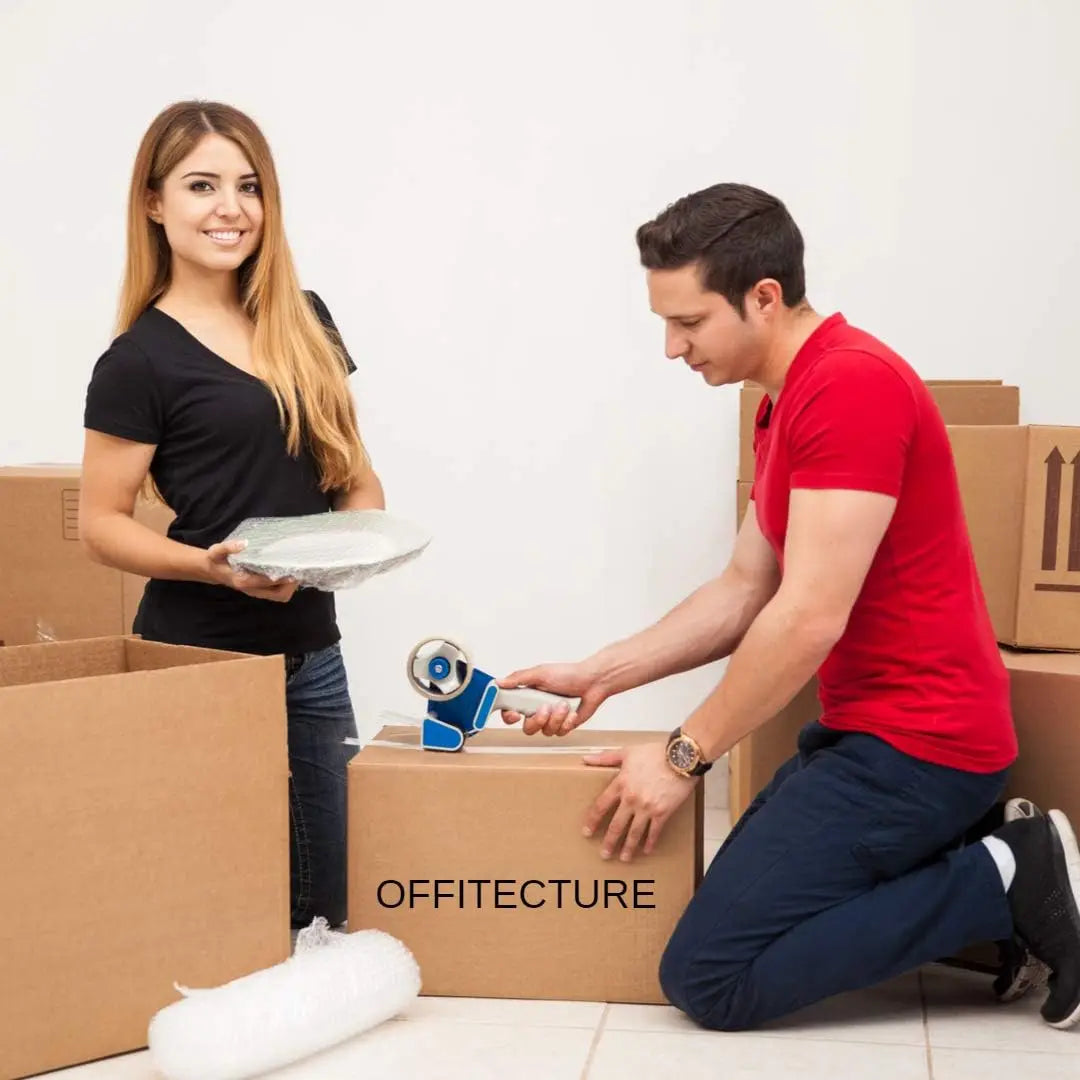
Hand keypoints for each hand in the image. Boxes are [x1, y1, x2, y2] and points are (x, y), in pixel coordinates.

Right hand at [204, 540, 298, 602]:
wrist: (212, 571)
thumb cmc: (216, 560)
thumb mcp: (217, 551)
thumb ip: (228, 547)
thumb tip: (244, 543)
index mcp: (243, 581)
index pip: (269, 581)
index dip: (283, 576)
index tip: (293, 566)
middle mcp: (252, 589)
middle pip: (279, 594)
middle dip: (291, 585)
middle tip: (298, 569)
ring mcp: (257, 592)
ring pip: (280, 596)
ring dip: (290, 586)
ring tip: (295, 570)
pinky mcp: (260, 591)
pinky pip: (277, 593)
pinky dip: (286, 586)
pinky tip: (288, 572)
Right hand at [497, 659, 608, 735]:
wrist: (594, 682)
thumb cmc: (569, 674)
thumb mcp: (541, 673)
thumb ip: (519, 679)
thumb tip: (498, 682)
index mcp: (528, 696)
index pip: (510, 710)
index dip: (509, 716)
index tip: (515, 714)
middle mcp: (537, 708)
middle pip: (527, 727)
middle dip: (537, 720)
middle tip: (546, 708)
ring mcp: (551, 718)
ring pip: (544, 731)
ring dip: (556, 718)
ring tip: (564, 704)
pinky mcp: (564, 725)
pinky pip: (559, 732)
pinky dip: (567, 722)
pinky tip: (572, 711)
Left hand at [582, 742, 696, 861]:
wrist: (681, 757)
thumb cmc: (656, 753)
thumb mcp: (627, 752)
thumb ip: (605, 758)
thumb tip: (586, 759)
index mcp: (621, 784)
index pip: (601, 806)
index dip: (593, 821)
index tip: (587, 831)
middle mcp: (631, 799)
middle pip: (616, 825)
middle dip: (609, 842)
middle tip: (604, 854)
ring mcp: (647, 808)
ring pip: (634, 833)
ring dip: (627, 848)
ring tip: (623, 858)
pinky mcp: (663, 812)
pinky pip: (654, 832)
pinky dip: (649, 842)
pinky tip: (646, 850)